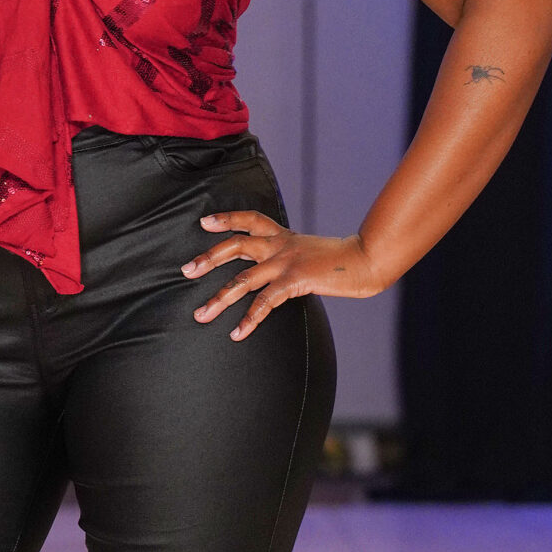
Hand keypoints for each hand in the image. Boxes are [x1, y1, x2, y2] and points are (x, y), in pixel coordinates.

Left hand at [183, 214, 389, 340]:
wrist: (366, 259)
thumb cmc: (342, 260)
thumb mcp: (310, 251)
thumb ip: (291, 256)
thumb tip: (279, 270)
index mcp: (283, 236)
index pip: (250, 219)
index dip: (227, 218)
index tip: (205, 222)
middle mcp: (280, 245)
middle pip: (236, 245)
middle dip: (208, 258)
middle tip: (186, 270)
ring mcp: (286, 262)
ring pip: (242, 278)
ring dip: (219, 298)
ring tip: (201, 315)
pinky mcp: (294, 281)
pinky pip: (265, 302)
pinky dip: (249, 319)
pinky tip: (237, 333)